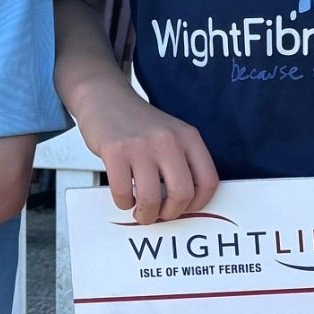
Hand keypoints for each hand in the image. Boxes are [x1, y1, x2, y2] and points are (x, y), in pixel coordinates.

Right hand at [81, 92, 219, 223]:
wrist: (105, 98)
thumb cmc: (139, 124)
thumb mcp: (172, 134)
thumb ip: (182, 161)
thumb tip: (186, 202)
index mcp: (188, 137)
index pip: (208, 180)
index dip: (200, 203)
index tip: (188, 208)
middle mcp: (168, 140)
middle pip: (182, 193)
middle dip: (171, 213)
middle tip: (162, 214)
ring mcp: (141, 146)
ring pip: (151, 199)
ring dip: (146, 215)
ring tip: (141, 212)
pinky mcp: (115, 152)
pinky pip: (123, 193)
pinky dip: (124, 203)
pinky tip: (125, 197)